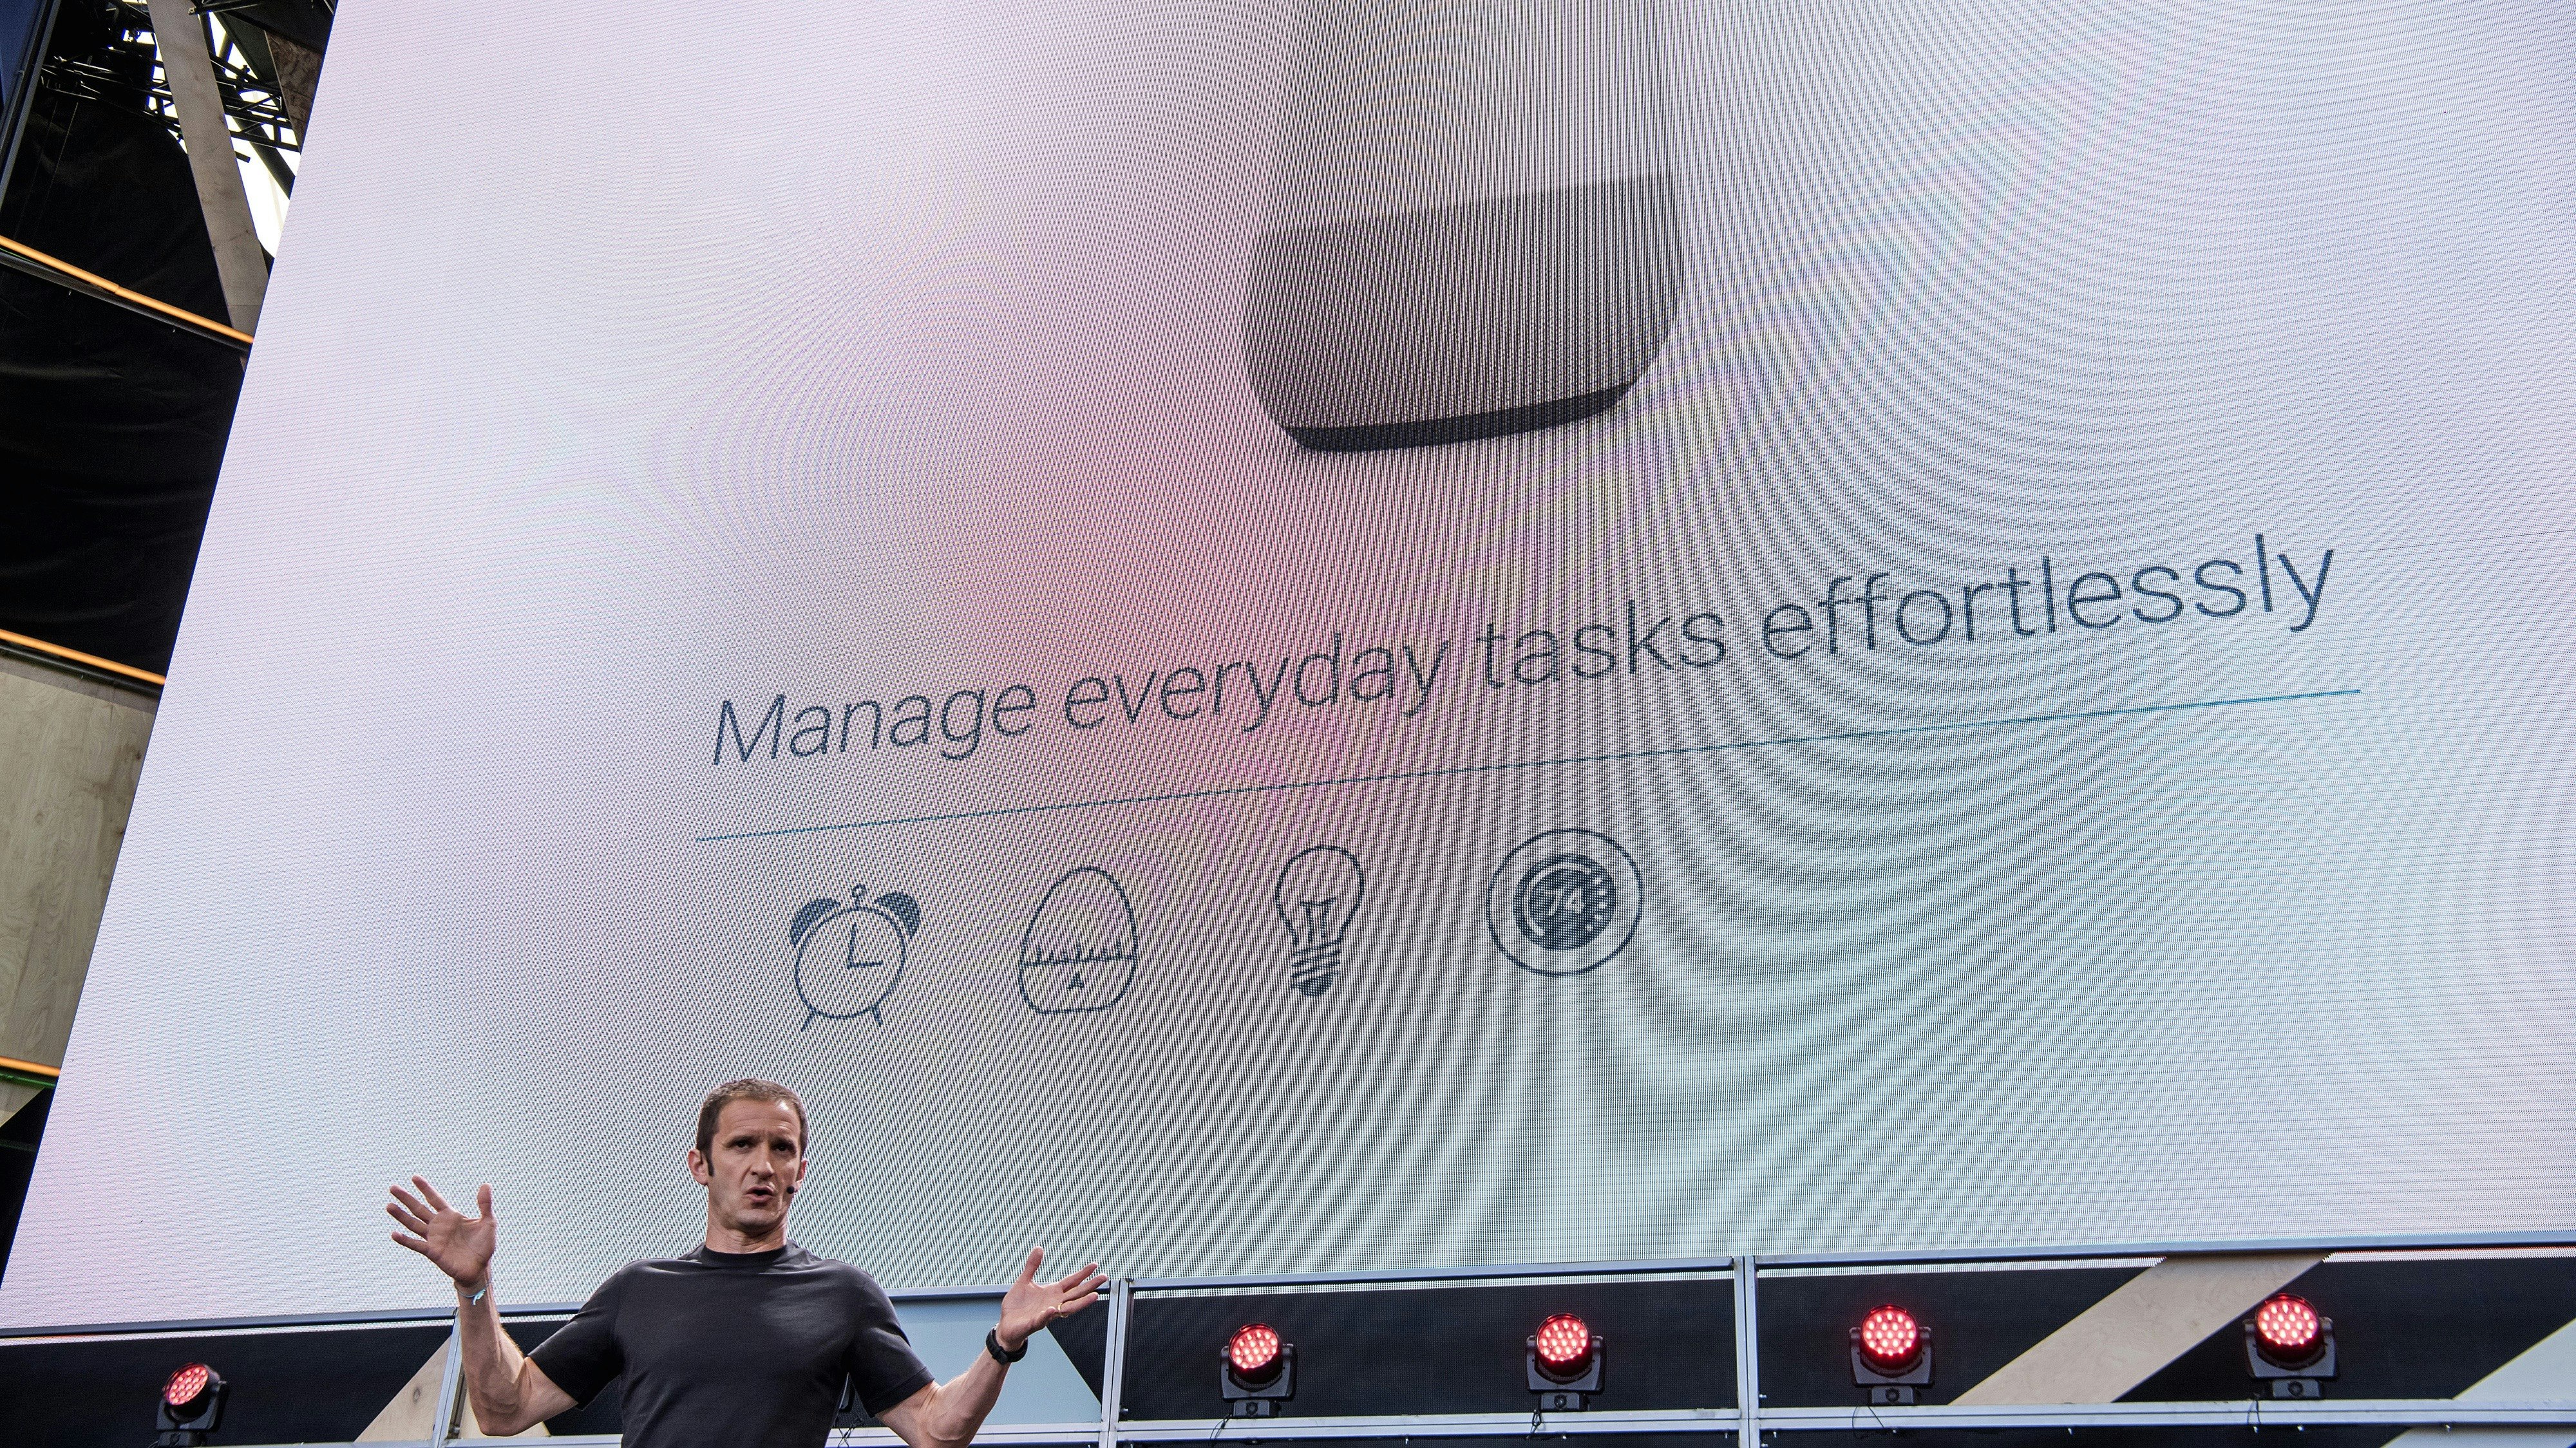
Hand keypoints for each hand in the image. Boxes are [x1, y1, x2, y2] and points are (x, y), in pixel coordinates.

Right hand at [387, 1176, 497, 1292]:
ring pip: (413, 1224)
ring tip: (389, 1206)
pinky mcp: (432, 1252)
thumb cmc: (484, 1245)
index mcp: (451, 1216)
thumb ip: (485, 1204)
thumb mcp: (488, 1222)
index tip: (414, 1177)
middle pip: (419, 1209)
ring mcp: (433, 1238)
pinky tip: (394, 1234)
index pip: (435, 1199)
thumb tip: (486, 1184)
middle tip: (393, 1188)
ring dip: (401, 1216)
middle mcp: (439, 1225)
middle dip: (406, 1198)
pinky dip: (405, 1240)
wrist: (480, 1268)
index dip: (425, 1188)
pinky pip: (416, 1244)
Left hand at [994, 1247, 1105, 1351]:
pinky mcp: (1034, 1323)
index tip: (1094, 1266)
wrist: (1006, 1325)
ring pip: (1067, 1309)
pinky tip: (1052, 1309)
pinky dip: (1047, 1315)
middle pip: (1075, 1294)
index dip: (1083, 1274)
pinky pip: (1042, 1319)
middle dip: (1090, 1286)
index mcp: (1052, 1292)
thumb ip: (1032, 1265)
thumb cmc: (1017, 1306)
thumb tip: (1039, 1248)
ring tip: (1093, 1296)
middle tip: (1103, 1278)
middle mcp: (1053, 1303)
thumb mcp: (1024, 1280)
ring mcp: (1046, 1314)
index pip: (1071, 1282)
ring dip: (1081, 1303)